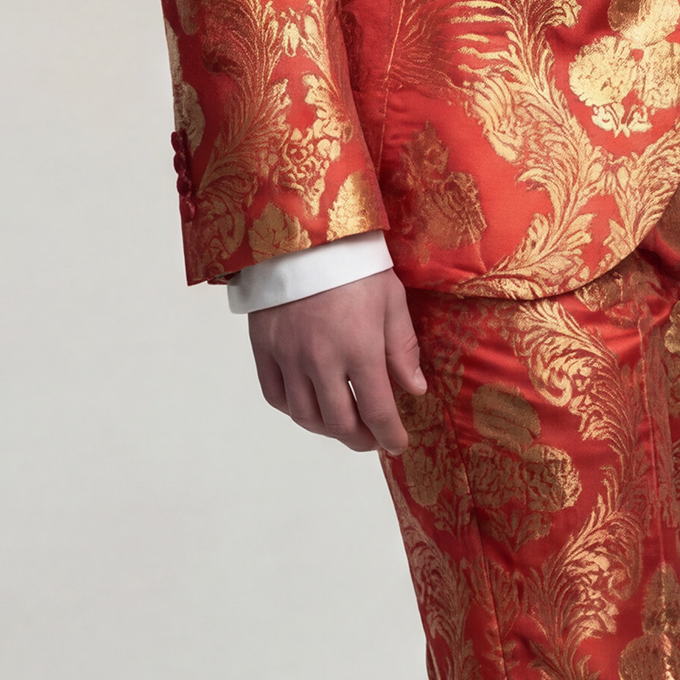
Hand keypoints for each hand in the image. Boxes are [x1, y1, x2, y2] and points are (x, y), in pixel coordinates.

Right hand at [248, 269, 425, 453]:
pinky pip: (275, 395)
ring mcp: (288, 356)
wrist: (304, 235)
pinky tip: (309, 406)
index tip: (397, 445)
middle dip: (360, 440)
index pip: (377, 411)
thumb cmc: (354, 264)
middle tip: (372, 439)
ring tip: (344, 425)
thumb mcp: (391, 301)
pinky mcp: (264, 347)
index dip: (390, 436)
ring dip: (328, 430)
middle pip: (339, 423)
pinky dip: (293, 410)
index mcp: (359, 348)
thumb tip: (415, 389)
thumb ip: (403, 349)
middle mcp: (321, 360)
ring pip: (305, 416)